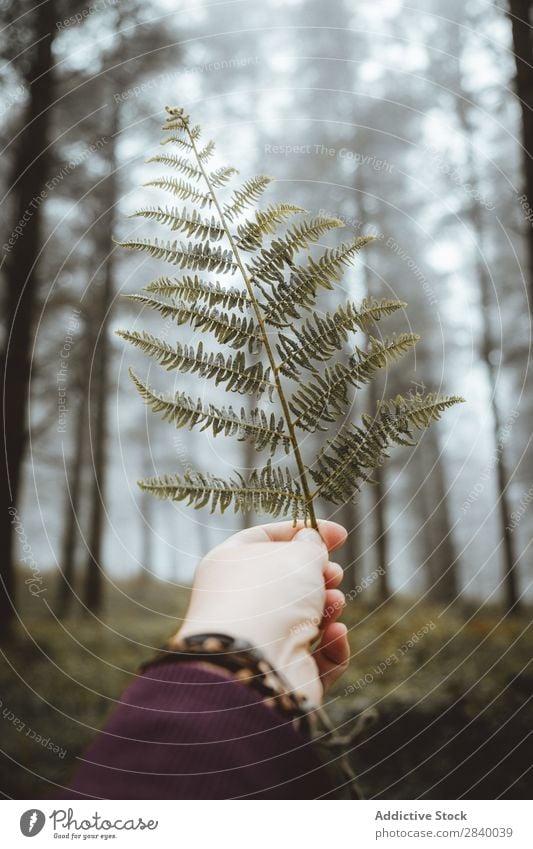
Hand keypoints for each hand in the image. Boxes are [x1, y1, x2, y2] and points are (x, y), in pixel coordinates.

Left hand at [173, 520, 349, 706]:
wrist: (253, 665)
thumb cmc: (269, 597)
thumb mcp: (297, 554)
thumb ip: (310, 545)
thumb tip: (311, 543)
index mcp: (230, 565)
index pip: (267, 539)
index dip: (303, 532)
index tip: (340, 535)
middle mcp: (240, 603)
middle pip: (288, 583)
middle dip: (319, 576)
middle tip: (334, 575)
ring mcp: (259, 643)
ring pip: (304, 620)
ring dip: (328, 608)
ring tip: (335, 603)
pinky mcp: (281, 676)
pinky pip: (315, 659)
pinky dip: (331, 647)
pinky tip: (336, 634)